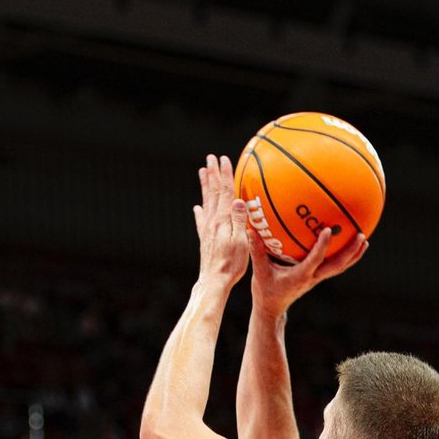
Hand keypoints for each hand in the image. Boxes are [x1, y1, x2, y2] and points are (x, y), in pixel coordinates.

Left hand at [194, 155, 249, 286]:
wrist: (214, 281)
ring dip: (204, 186)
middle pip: (213, 192)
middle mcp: (212, 221)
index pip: (225, 192)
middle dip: (212, 174)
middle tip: (210, 158)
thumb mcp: (241, 242)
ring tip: (202, 172)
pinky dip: (199, 211)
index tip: (224, 159)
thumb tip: (237, 199)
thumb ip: (239, 220)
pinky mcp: (204, 238)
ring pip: (206, 201)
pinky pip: (201, 219)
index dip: (225, 174)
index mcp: (223, 220)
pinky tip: (197, 207)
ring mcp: (207, 229)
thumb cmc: (232, 264)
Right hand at [250, 222, 369, 318]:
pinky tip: (350, 245)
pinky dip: (345, 257)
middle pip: (337, 265)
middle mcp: (312, 277)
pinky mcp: (317, 277)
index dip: (323, 246)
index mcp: (300, 276)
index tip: (328, 230)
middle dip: (350, 252)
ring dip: (353, 255)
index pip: (315, 260)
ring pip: (340, 267)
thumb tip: (250, 229)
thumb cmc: (265, 291)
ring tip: (364, 240)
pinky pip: (335, 266)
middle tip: (361, 235)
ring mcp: (317, 278)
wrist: (272, 309)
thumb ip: (257, 251)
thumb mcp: (259, 272)